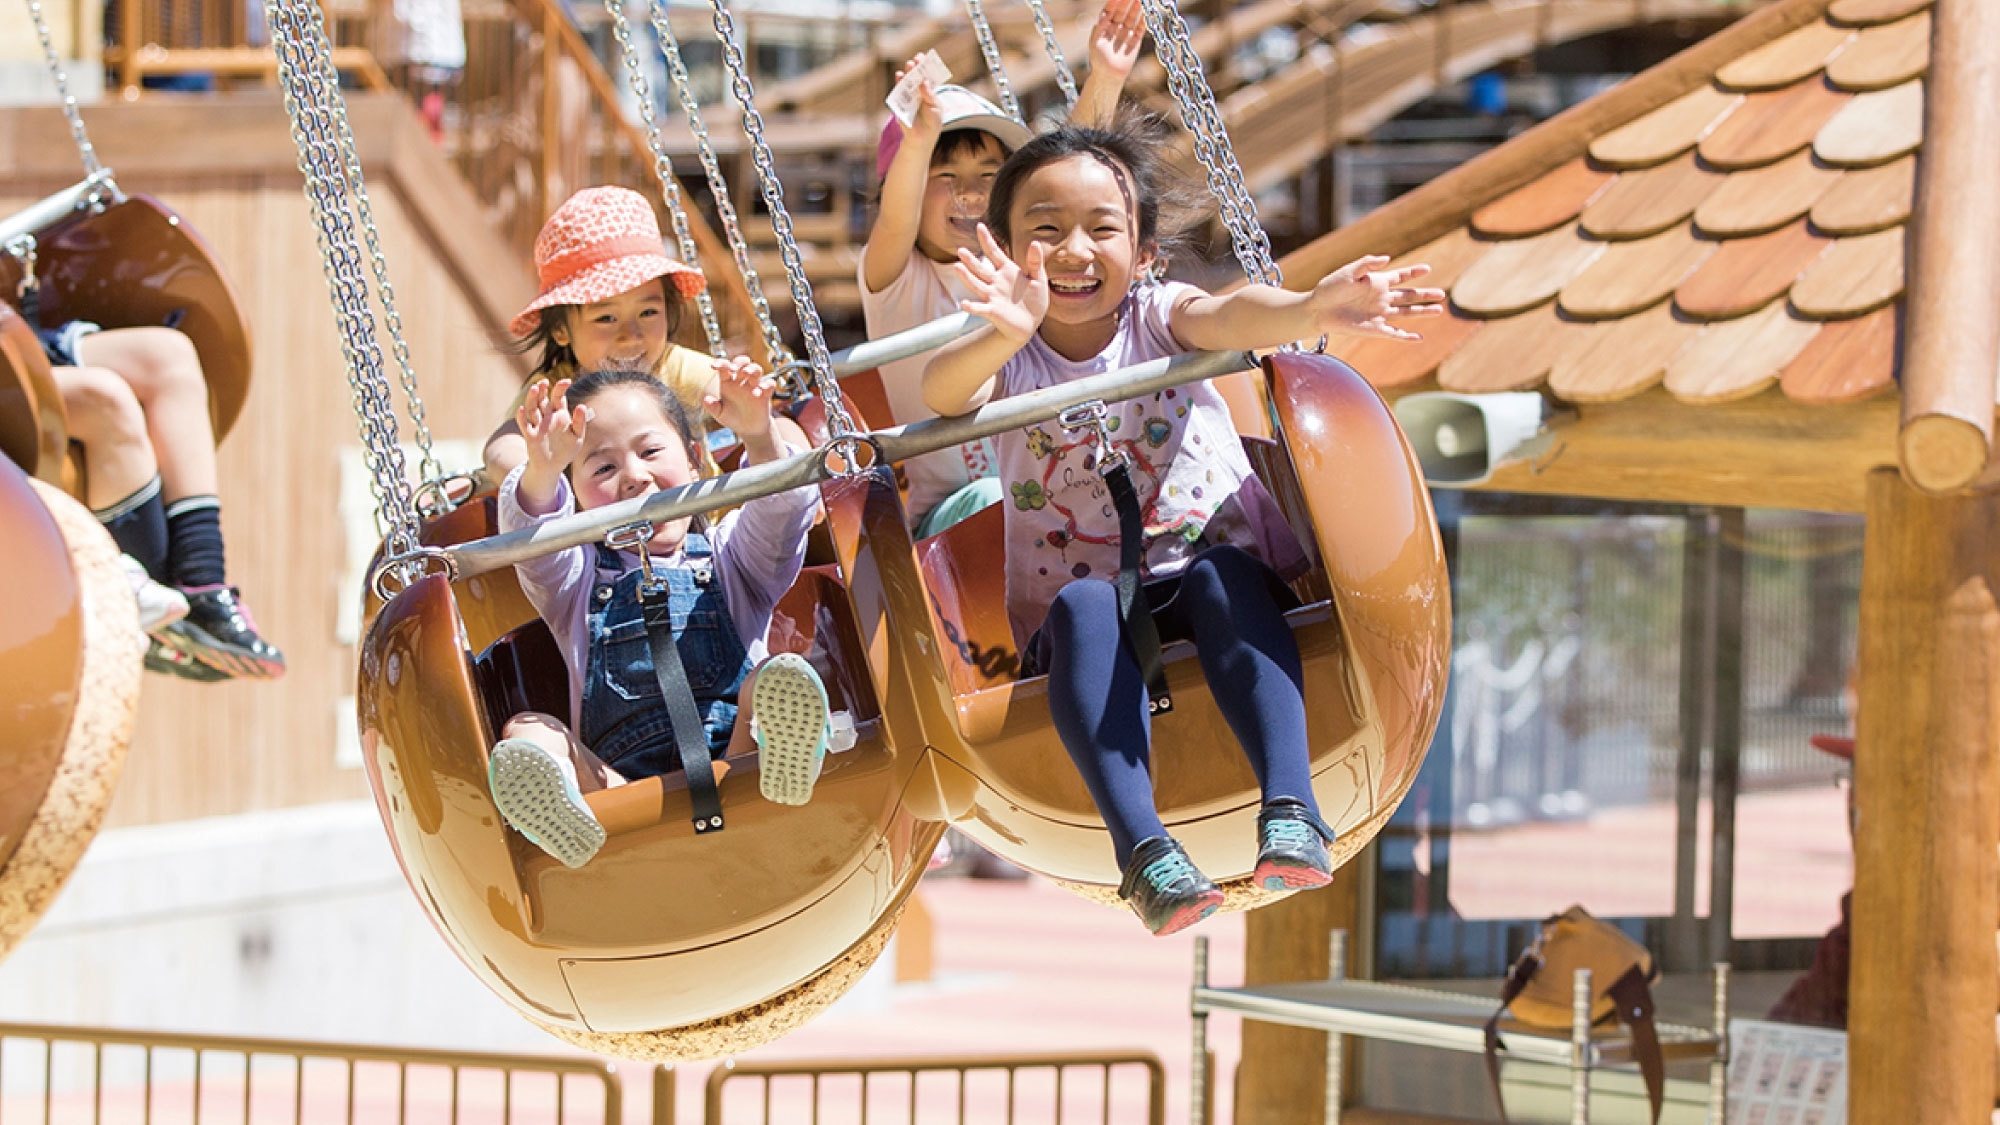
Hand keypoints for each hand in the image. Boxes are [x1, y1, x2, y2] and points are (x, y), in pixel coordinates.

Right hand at [517, 378, 589, 477]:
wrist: (553, 466)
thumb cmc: (567, 450)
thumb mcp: (577, 437)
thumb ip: (579, 422)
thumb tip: (581, 406)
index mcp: (559, 415)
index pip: (558, 397)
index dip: (561, 388)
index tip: (567, 381)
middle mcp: (547, 417)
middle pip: (542, 399)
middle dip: (542, 390)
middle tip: (544, 381)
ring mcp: (537, 425)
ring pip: (532, 408)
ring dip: (532, 398)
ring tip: (534, 388)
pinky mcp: (530, 435)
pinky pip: (524, 424)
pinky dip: (522, 417)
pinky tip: (522, 409)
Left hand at [705, 356, 776, 442]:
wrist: (748, 429)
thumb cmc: (732, 418)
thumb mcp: (720, 414)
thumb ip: (713, 407)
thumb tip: (705, 399)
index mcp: (728, 382)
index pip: (725, 367)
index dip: (720, 363)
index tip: (713, 366)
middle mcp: (741, 381)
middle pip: (742, 362)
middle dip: (739, 362)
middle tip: (734, 369)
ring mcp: (754, 386)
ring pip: (756, 369)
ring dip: (752, 369)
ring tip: (747, 374)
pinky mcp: (765, 394)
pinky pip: (770, 384)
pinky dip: (767, 385)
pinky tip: (760, 391)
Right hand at [895, 57, 942, 137]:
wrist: (923, 137)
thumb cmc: (932, 121)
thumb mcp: (935, 107)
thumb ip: (929, 95)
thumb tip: (923, 82)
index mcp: (928, 89)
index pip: (927, 74)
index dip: (924, 65)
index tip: (922, 57)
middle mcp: (918, 90)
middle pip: (916, 76)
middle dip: (915, 67)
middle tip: (915, 60)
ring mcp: (908, 95)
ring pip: (907, 81)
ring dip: (907, 73)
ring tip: (909, 65)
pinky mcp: (901, 102)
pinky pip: (899, 92)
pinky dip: (899, 83)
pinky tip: (899, 76)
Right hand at [956, 224, 1048, 344]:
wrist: (1032, 323)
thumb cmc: (1035, 300)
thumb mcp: (1039, 279)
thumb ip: (1035, 262)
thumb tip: (1035, 242)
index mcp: (1007, 271)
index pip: (994, 253)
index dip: (987, 240)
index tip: (980, 226)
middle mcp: (996, 282)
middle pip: (980, 269)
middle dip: (971, 260)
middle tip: (961, 250)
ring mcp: (992, 296)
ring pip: (976, 285)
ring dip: (966, 277)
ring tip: (957, 267)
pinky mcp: (993, 311)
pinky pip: (980, 308)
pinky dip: (972, 306)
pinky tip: (964, 304)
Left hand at [1089, 0, 1144, 80]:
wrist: (1108, 76)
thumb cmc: (1098, 60)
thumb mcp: (1095, 43)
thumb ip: (1099, 28)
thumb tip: (1104, 15)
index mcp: (1104, 26)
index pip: (1110, 10)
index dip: (1114, 2)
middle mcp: (1115, 27)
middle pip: (1122, 11)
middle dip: (1127, 2)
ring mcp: (1126, 33)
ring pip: (1132, 18)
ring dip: (1136, 9)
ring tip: (1140, 0)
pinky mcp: (1135, 41)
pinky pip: (1140, 29)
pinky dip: (1143, 22)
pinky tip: (1146, 14)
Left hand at [1307, 256, 1446, 340]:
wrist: (1317, 310)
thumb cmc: (1330, 288)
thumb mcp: (1348, 272)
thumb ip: (1367, 264)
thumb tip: (1387, 259)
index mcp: (1377, 283)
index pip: (1401, 276)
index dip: (1414, 272)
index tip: (1427, 268)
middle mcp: (1381, 298)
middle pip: (1409, 296)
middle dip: (1425, 294)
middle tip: (1442, 294)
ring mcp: (1379, 314)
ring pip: (1406, 313)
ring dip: (1422, 312)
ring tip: (1439, 309)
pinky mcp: (1374, 329)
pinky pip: (1394, 333)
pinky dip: (1406, 336)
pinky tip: (1418, 338)